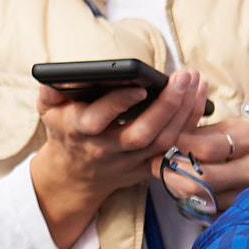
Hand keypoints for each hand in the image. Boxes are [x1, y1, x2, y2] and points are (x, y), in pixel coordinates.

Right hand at [28, 69, 207, 248]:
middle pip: (141, 134)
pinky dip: (190, 122)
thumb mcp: (49, 110)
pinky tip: (199, 96)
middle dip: (166, 106)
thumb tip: (59, 73)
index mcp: (79, 132)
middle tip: (184, 77)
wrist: (75, 174)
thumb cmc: (65, 131)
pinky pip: (174, 145)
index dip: (118, 104)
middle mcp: (107, 149)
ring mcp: (130, 161)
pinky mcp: (147, 165)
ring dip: (184, 112)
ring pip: (163, 141)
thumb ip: (50, 89)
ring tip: (195, 81)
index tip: (139, 86)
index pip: (98, 120)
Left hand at [158, 117, 248, 217]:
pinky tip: (191, 193)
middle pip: (202, 179)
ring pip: (204, 200)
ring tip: (171, 178)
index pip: (206, 147)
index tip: (161, 146)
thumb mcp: (239, 129)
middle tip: (157, 166)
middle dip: (172, 174)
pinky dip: (196, 204)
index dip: (177, 148)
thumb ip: (205, 134)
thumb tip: (169, 139)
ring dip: (180, 190)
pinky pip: (213, 213)